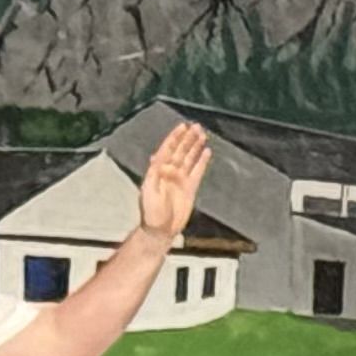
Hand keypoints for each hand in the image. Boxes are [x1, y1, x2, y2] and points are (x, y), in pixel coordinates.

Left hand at [134, 121, 207, 241]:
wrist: (160, 229)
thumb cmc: (151, 212)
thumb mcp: (148, 190)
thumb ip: (153, 173)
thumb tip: (156, 157)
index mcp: (158, 171)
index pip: (167, 149)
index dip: (175, 137)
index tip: (182, 127)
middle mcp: (169, 172)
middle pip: (180, 150)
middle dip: (188, 138)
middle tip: (196, 126)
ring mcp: (180, 179)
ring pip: (190, 158)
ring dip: (195, 146)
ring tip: (203, 134)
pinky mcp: (190, 187)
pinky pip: (198, 170)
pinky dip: (202, 161)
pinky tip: (206, 152)